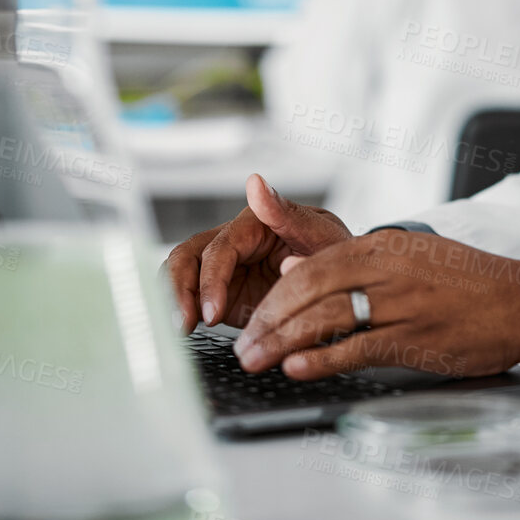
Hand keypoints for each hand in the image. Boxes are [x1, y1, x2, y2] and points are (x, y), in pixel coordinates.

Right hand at [163, 173, 351, 333]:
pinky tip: (183, 335)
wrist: (346, 284)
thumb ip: (288, 213)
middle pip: (187, 256)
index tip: (213, 313)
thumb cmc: (337, 253)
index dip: (211, 280)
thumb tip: (256, 184)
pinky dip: (181, 312)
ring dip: (173, 301)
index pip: (220, 247)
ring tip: (179, 333)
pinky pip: (189, 297)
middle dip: (179, 290)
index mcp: (256, 223)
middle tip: (184, 326)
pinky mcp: (221, 293)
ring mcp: (224, 268)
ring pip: (179, 274)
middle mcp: (234, 242)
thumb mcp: (323, 235)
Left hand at [233, 230, 519, 379]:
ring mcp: (402, 302)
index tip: (255, 316)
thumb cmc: (467, 283)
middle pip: (311, 288)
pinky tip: (297, 367)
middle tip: (245, 345)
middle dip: (270, 318)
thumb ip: (353, 262)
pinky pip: (358, 347)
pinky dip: (322, 358)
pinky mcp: (416, 337)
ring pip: (328, 317)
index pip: (314, 263)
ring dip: (284, 341)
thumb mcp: (409, 256)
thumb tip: (294, 268)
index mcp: (384, 244)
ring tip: (256, 360)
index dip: (277, 293)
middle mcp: (389, 268)